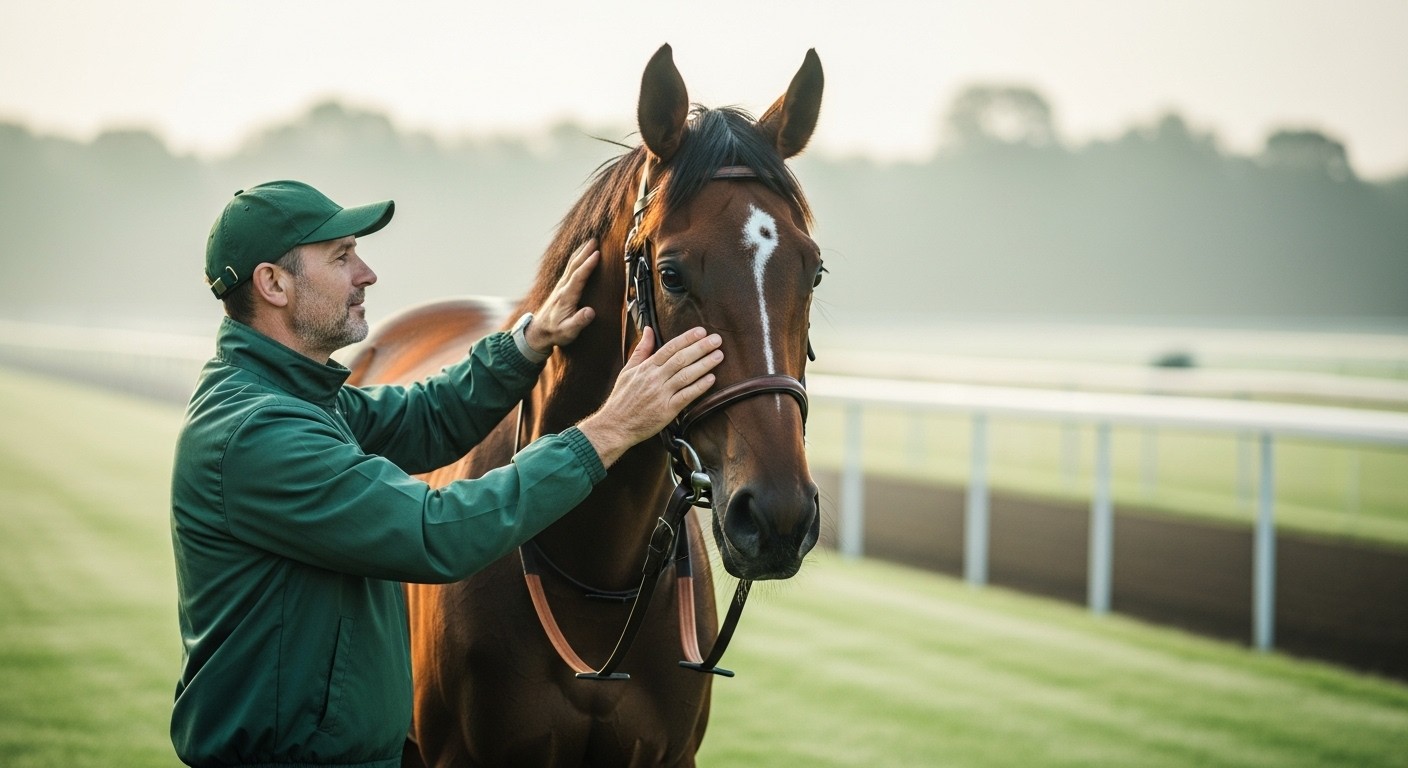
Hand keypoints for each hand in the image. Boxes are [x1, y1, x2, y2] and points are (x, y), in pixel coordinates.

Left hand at [526, 240, 598, 352]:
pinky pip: (570, 269)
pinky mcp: (561, 288)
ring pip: (571, 265)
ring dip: (581, 253)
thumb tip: (590, 312)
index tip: (596, 254)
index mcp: (566, 297)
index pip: (578, 277)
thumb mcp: (567, 331)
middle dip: (585, 253)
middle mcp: (562, 288)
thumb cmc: (555, 332)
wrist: (539, 331)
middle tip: (595, 241)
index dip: (587, 265)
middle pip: (574, 266)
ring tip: (590, 242)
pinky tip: (581, 254)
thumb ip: (579, 322)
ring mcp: (560, 287)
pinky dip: (577, 259)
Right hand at [577, 327, 723, 468]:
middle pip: (681, 359)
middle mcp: (654, 379)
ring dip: (704, 364)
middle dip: (701, 348)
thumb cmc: (622, 398)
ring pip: (686, 375)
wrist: (615, 426)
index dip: (687, 338)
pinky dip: (700, 386)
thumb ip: (641, 350)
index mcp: (646, 368)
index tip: (701, 331)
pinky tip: (711, 378)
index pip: (669, 348)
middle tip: (717, 339)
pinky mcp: (667, 410)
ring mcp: (661, 394)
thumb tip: (648, 329)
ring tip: (718, 356)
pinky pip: (687, 396)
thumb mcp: (628, 371)